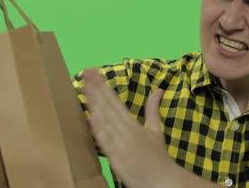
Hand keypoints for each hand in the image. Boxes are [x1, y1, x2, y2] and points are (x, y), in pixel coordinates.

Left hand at [82, 68, 179, 187]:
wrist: (163, 181)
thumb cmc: (158, 157)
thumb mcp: (156, 130)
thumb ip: (153, 110)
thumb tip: (158, 90)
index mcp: (133, 124)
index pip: (115, 101)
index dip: (104, 87)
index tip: (95, 73)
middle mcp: (127, 130)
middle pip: (108, 106)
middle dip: (96, 89)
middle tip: (86, 72)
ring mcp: (121, 143)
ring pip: (105, 120)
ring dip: (94, 103)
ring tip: (84, 87)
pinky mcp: (118, 158)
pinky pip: (106, 142)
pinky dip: (98, 129)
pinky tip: (90, 116)